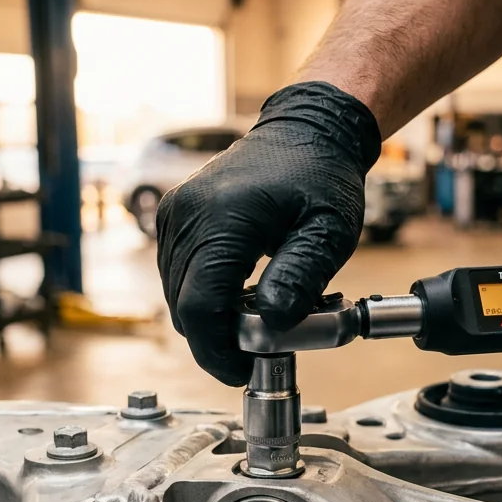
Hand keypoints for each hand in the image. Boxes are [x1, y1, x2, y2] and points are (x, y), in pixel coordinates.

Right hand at [157, 82, 380, 385]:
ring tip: (257, 317)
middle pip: (184, 306)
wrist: (306, 130)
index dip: (217, 350)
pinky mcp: (173, 218)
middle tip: (262, 346)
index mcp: (224, 217)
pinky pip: (178, 276)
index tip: (243, 371)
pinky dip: (204, 296)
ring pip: (177, 296)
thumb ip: (300, 276)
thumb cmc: (321, 176)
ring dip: (212, 319)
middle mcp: (187, 214)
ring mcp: (174, 214)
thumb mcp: (328, 231)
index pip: (200, 305)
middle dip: (219, 339)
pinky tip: (240, 295)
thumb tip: (271, 322)